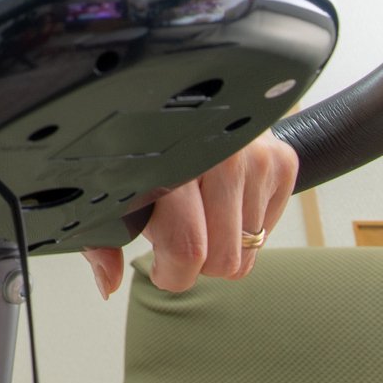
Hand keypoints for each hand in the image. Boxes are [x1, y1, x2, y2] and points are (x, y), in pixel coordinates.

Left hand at [81, 133, 298, 296]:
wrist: (185, 99)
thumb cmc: (144, 146)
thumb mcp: (112, 188)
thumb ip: (102, 240)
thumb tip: (107, 283)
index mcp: (165, 166)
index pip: (187, 248)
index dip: (174, 274)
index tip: (163, 267)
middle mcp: (215, 158)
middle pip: (223, 257)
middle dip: (200, 265)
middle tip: (182, 239)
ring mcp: (253, 157)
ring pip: (249, 248)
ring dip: (226, 244)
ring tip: (203, 212)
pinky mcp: (280, 160)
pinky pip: (269, 226)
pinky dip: (247, 223)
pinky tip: (224, 197)